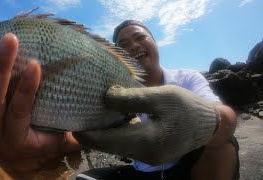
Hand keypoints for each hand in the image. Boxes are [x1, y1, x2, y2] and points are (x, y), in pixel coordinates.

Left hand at [0, 33, 78, 159]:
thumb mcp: (59, 139)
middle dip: (0, 70)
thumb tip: (87, 117)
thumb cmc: (44, 140)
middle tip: (11, 41)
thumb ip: (70, 133)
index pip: (19, 113)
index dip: (26, 89)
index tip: (35, 64)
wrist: (20, 150)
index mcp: (16, 141)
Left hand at [74, 85, 219, 164]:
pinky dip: (114, 132)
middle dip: (90, 130)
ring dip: (102, 131)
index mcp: (145, 141)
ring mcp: (146, 156)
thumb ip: (131, 99)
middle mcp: (143, 154)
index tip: (70, 117)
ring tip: (91, 112)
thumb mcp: (161, 96)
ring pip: (114, 145)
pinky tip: (110, 118)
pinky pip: (125, 144)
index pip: (104, 141)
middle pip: (106, 144)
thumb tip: (105, 97)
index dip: (84, 131)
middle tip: (78, 111)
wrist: (209, 124)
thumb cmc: (187, 107)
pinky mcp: (149, 153)